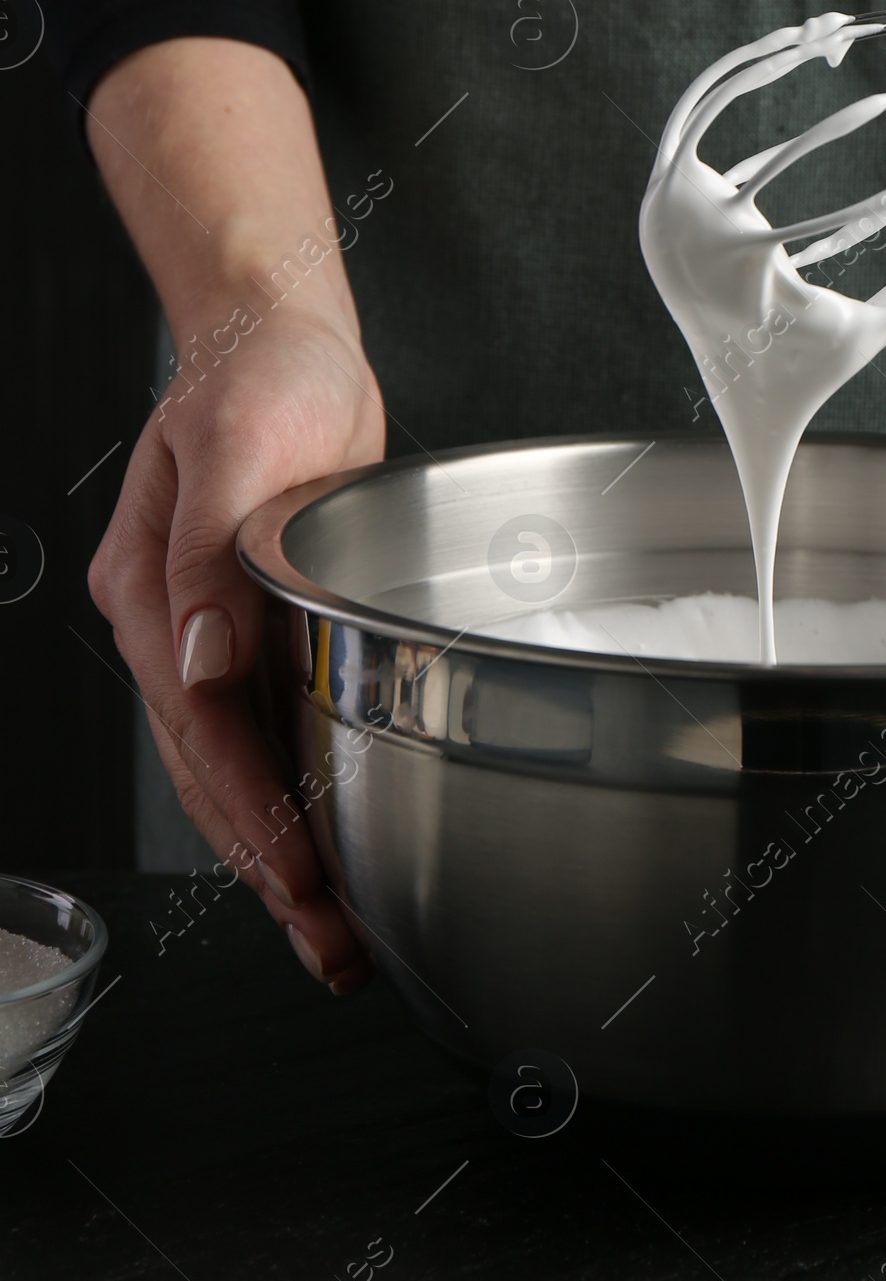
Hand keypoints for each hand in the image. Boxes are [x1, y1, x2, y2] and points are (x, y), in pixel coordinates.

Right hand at [84, 38, 384, 991]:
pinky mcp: (251, 629)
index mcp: (156, 593)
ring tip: (334, 930)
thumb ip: (212, 553)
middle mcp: (173, 627)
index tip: (303, 880)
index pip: (201, 732)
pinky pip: (263, 733)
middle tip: (331, 947)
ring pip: (232, 768)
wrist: (277, 333)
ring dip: (280, 850)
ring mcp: (206, 634)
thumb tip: (202, 658)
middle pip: (209, 773)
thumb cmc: (262, 375)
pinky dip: (293, 795)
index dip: (251, 814)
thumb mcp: (239, 442)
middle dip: (268, 868)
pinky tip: (330, 842)